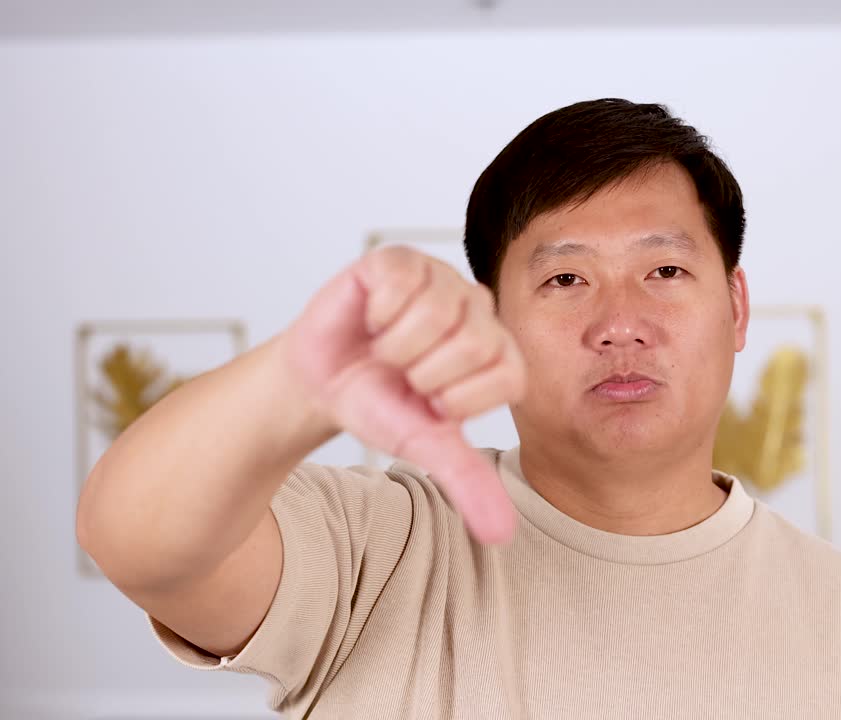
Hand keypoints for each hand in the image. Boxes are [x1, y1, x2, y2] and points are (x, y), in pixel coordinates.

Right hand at [281, 245, 525, 543]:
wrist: (319, 382)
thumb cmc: (380, 406)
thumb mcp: (424, 446)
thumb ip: (466, 482)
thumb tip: (502, 536)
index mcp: (499, 351)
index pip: (509, 376)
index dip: (458, 400)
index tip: (430, 402)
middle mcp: (479, 309)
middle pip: (473, 342)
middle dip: (422, 374)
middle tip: (403, 374)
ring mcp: (442, 278)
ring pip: (437, 312)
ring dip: (396, 346)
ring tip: (386, 349)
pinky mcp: (400, 259)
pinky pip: (402, 282)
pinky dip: (377, 313)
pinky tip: (372, 319)